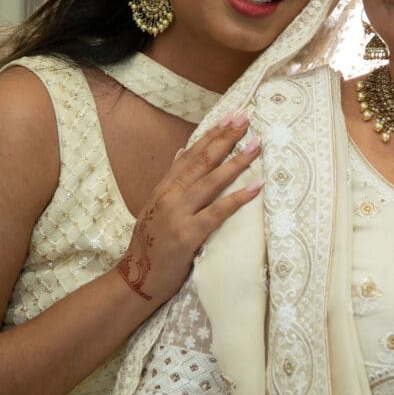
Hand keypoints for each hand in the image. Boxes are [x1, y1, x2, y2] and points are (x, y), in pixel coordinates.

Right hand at [117, 115, 260, 303]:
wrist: (137, 277)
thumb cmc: (151, 244)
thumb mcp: (156, 206)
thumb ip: (171, 180)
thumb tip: (181, 152)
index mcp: (164, 187)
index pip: (191, 154)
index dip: (212, 134)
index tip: (230, 117)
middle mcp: (170, 196)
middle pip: (202, 160)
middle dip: (225, 137)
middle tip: (245, 117)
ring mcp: (178, 214)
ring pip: (211, 182)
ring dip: (236, 162)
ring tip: (256, 145)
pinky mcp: (187, 235)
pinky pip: (217, 213)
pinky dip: (237, 199)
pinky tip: (256, 187)